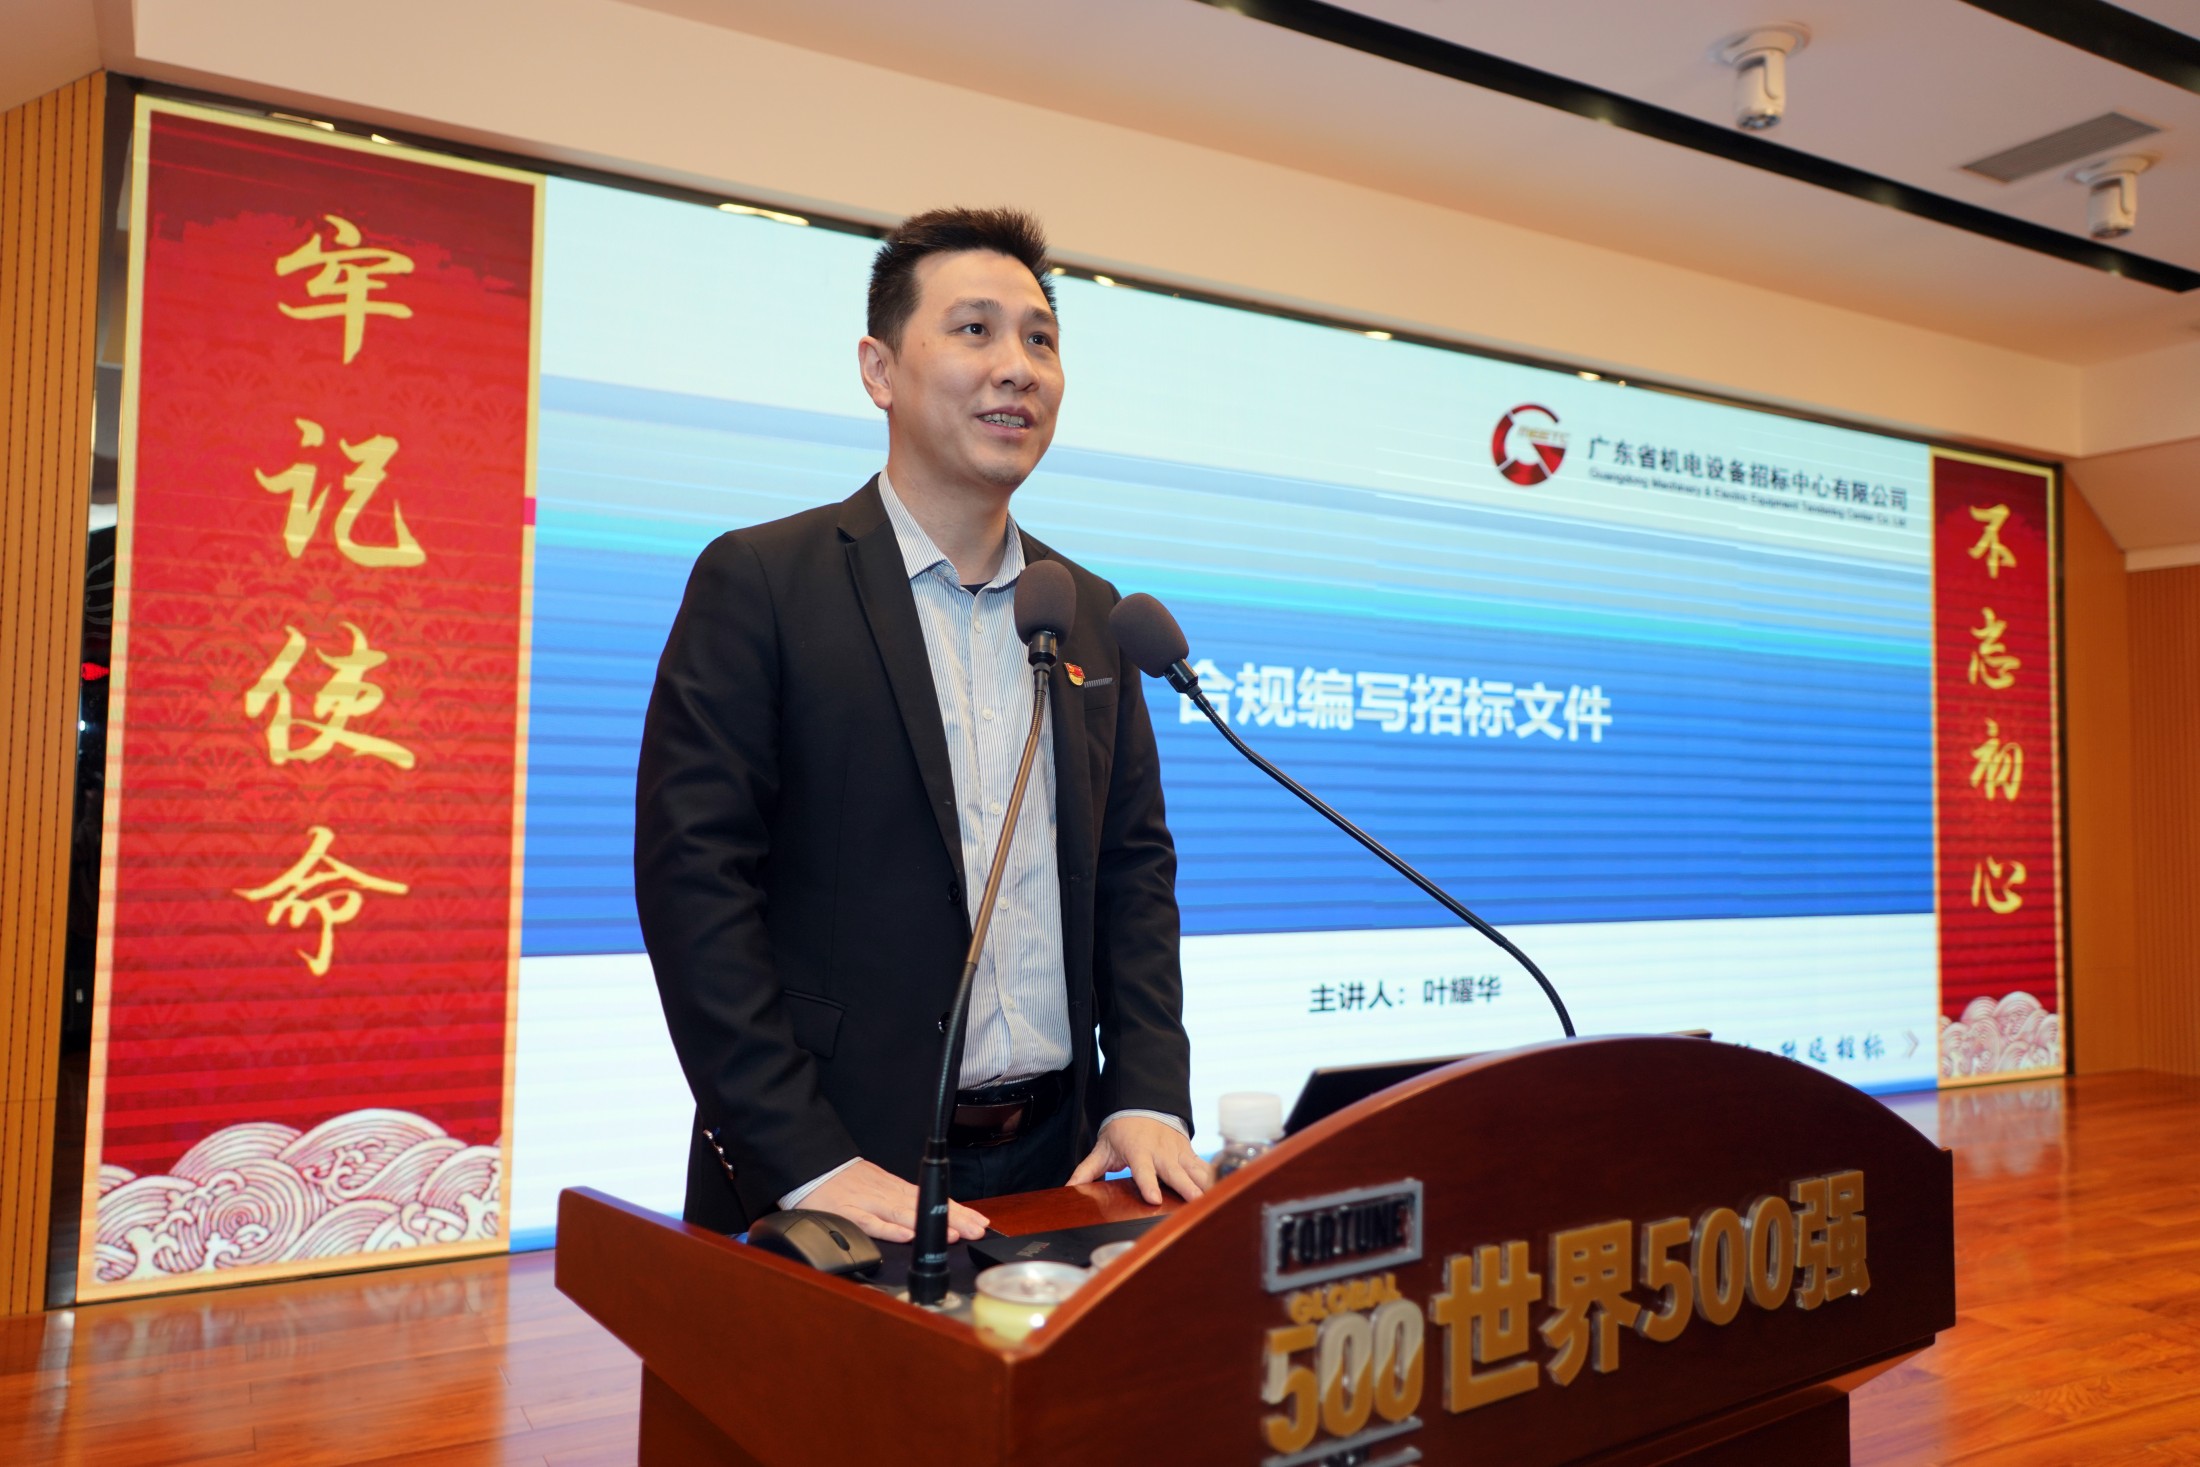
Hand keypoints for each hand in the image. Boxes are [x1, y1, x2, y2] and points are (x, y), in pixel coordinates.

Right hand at [800, 1159, 989, 1244]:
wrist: (811, 1164)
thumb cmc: (844, 1180)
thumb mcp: (878, 1184)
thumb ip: (901, 1201)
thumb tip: (930, 1215)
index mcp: (894, 1189)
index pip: (932, 1200)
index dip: (957, 1211)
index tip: (979, 1222)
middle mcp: (886, 1194)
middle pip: (924, 1207)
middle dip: (953, 1219)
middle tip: (976, 1230)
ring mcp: (868, 1203)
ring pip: (904, 1214)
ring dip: (929, 1224)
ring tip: (953, 1234)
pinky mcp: (848, 1212)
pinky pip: (870, 1222)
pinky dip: (889, 1229)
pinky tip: (906, 1236)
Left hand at [1068, 1116, 1211, 1204]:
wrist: (1144, 1106)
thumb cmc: (1122, 1132)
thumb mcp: (1102, 1148)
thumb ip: (1087, 1169)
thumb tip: (1069, 1187)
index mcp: (1138, 1152)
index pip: (1143, 1170)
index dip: (1148, 1183)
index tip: (1154, 1198)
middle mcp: (1161, 1153)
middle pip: (1175, 1172)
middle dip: (1186, 1187)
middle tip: (1196, 1202)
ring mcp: (1178, 1152)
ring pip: (1194, 1170)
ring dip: (1205, 1184)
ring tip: (1216, 1200)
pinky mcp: (1189, 1153)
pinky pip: (1203, 1166)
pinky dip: (1215, 1177)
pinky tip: (1226, 1190)